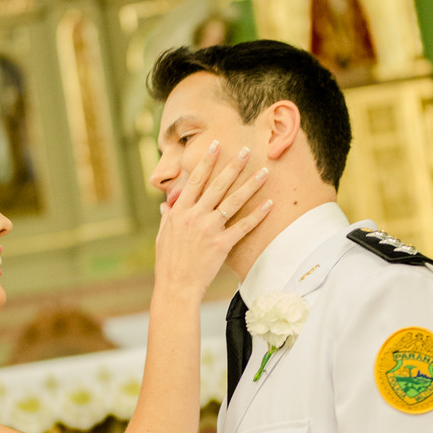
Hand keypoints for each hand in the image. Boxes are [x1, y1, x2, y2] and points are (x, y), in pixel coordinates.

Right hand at [154, 140, 271, 300]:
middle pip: (217, 185)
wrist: (176, 286)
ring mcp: (208, 230)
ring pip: (233, 202)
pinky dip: (258, 215)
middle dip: (233, 166)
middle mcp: (194, 216)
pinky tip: (269, 203)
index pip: (195, 180)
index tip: (217, 146)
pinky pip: (243, 226)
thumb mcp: (162, 234)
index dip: (207, 161)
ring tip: (264, 172)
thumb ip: (167, 216)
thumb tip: (166, 204)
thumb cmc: (168, 261)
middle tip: (247, 151)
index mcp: (179, 211)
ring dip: (250, 185)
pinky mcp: (221, 245)